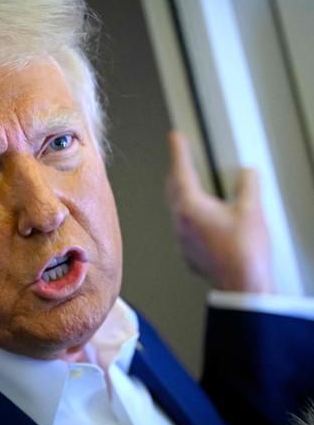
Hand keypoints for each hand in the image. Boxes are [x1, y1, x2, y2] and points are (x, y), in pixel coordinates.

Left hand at [165, 131, 273, 293]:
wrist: (241, 286)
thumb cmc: (244, 253)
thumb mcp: (251, 211)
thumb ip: (248, 185)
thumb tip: (247, 173)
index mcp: (191, 207)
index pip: (181, 172)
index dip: (179, 152)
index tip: (174, 138)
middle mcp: (181, 222)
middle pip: (173, 189)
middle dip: (176, 171)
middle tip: (179, 158)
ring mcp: (182, 239)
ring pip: (176, 208)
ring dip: (181, 193)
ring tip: (187, 183)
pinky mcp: (188, 252)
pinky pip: (183, 227)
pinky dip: (188, 215)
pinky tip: (198, 217)